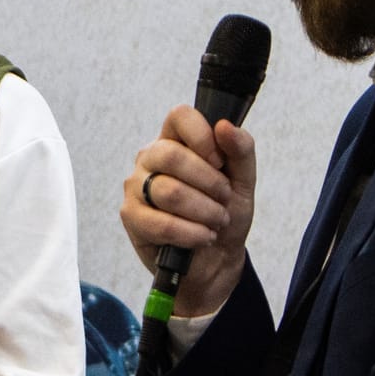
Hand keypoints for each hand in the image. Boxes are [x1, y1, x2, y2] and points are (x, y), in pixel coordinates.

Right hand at [121, 106, 257, 317]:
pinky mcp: (131, 216)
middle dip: (208, 182)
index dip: (202, 136)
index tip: (219, 161)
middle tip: (224, 199)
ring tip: (216, 221)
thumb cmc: (224, 213)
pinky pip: (161, 223)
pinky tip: (202, 237)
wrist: (217, 259)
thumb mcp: (243, 181)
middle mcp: (150, 157)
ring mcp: (136, 186)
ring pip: (168, 191)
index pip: (180, 116)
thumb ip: (241, 150)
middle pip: (171, 155)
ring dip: (203, 211)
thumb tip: (225, 126)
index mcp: (175, 140)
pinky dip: (190, 233)